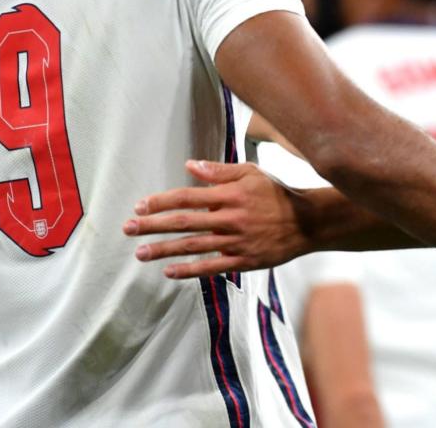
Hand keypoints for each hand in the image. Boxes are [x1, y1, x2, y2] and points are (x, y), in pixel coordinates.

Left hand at [123, 160, 308, 277]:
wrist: (308, 222)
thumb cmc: (277, 194)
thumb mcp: (252, 173)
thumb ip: (220, 171)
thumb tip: (190, 165)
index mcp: (231, 195)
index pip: (188, 197)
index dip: (162, 201)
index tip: (140, 206)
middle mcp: (231, 218)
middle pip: (185, 222)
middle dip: (153, 225)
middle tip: (128, 228)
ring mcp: (237, 241)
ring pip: (194, 246)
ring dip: (164, 250)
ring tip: (140, 253)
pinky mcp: (244, 260)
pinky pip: (212, 267)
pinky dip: (189, 270)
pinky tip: (169, 271)